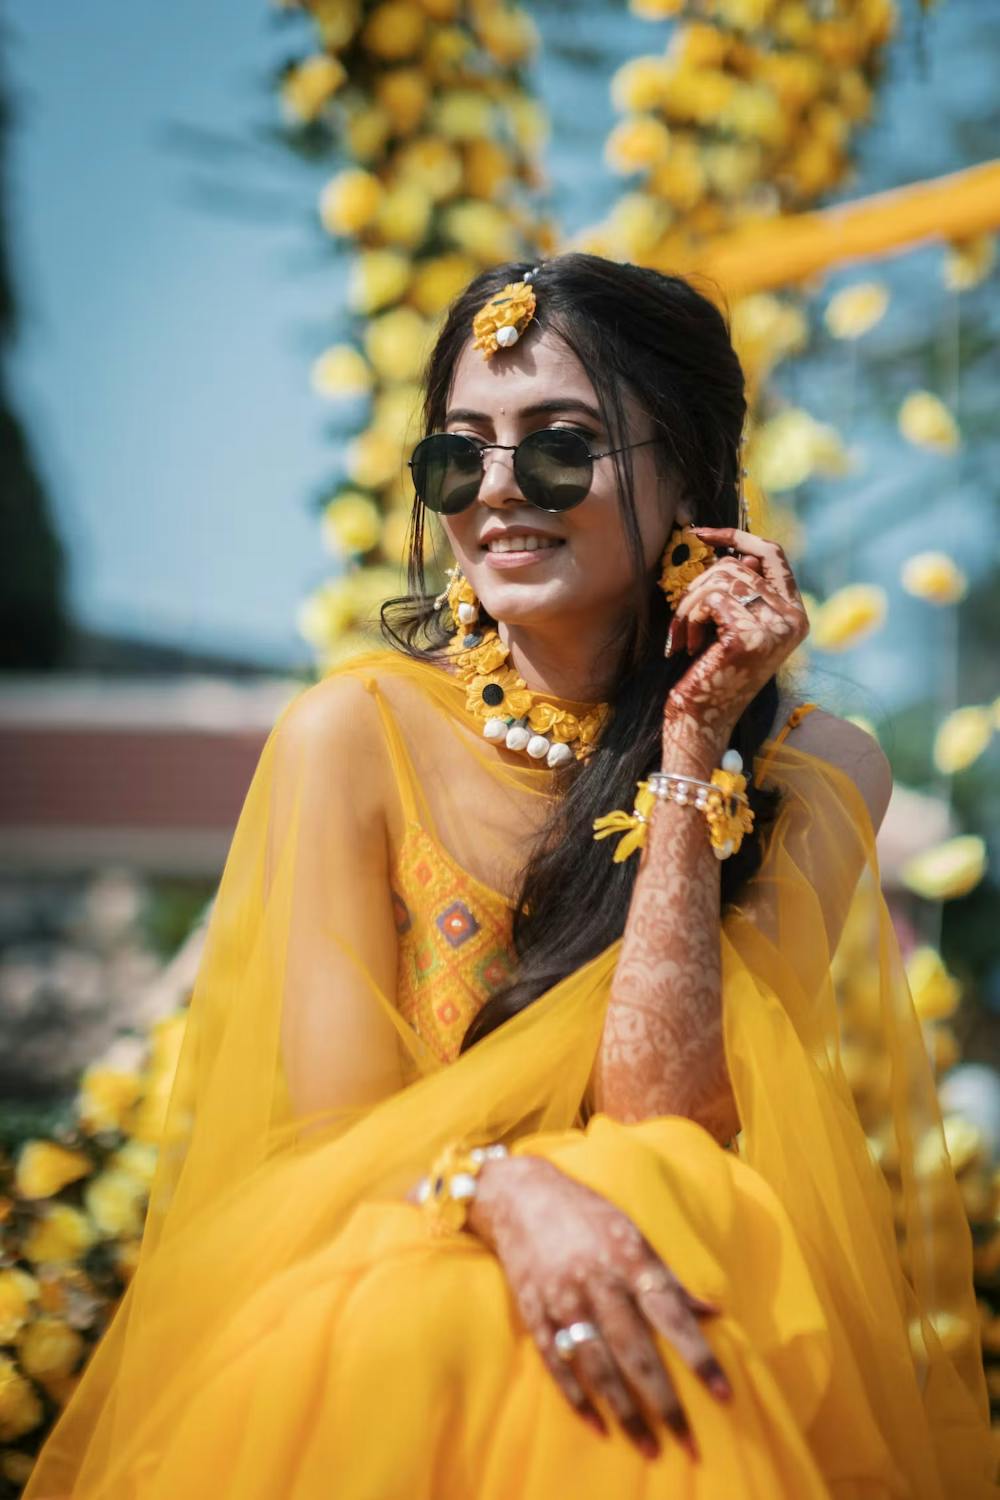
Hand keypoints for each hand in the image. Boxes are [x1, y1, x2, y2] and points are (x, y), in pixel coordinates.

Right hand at [466, 1153, 730, 1461]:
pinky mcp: (533, 1310)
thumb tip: (713, 1311)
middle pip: (635, 1351)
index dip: (698, 1356)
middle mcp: (597, 1281)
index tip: (723, 1394)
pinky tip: (598, 1424)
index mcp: (628, 1258)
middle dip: (664, 1402)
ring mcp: (562, 1298)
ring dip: (625, 1411)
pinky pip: (556, 1362)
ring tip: (649, 1446)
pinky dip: (576, 1396)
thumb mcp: (632, 1234)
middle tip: (688, 1444)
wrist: (519, 1195)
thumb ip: (668, 1277)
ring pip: (598, 1366)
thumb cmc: (587, 1215)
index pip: (671, 1314)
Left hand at [664, 528, 807, 748]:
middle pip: (737, 566)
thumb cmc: (711, 672)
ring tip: (685, 636)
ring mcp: (775, 628)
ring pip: (721, 580)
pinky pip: (710, 600)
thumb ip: (742, 590)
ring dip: (690, 605)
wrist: (701, 720)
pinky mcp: (749, 637)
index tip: (702, 534)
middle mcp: (793, 619)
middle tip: (685, 621)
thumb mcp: (732, 626)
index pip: (773, 554)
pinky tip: (688, 647)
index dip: (737, 538)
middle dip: (699, 587)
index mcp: (794, 614)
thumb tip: (738, 553)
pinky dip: (689, 618)